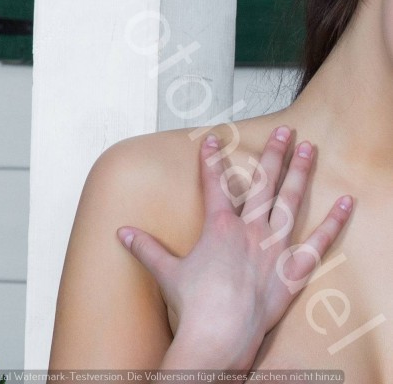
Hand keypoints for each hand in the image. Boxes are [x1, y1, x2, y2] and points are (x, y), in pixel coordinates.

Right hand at [117, 126, 352, 369]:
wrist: (218, 336)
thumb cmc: (193, 305)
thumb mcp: (165, 272)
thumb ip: (146, 248)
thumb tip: (121, 233)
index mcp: (219, 226)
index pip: (214, 183)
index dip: (211, 159)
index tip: (213, 139)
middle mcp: (249, 230)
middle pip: (264, 183)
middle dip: (274, 153)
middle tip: (285, 130)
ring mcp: (274, 248)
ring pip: (290, 202)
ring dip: (300, 173)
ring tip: (309, 149)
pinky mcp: (293, 271)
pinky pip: (319, 244)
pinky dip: (334, 223)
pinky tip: (346, 203)